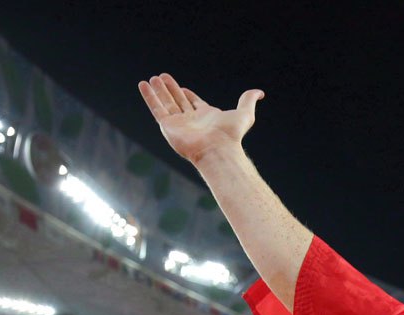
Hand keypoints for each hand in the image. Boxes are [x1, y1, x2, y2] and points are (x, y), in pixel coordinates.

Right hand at [138, 74, 263, 164]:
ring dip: (158, 91)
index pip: (193, 103)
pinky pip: (156, 108)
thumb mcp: (244, 113)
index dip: (187, 94)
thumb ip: (248, 100)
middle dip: (170, 89)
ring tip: (152, 79)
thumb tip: (260, 92)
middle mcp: (191, 120)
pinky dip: (149, 97)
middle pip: (178, 101)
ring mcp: (178, 123)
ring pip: (166, 103)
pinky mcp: (167, 126)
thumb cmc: (231, 134)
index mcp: (206, 116)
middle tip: (162, 77)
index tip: (181, 87)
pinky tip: (144, 85)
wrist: (218, 148)